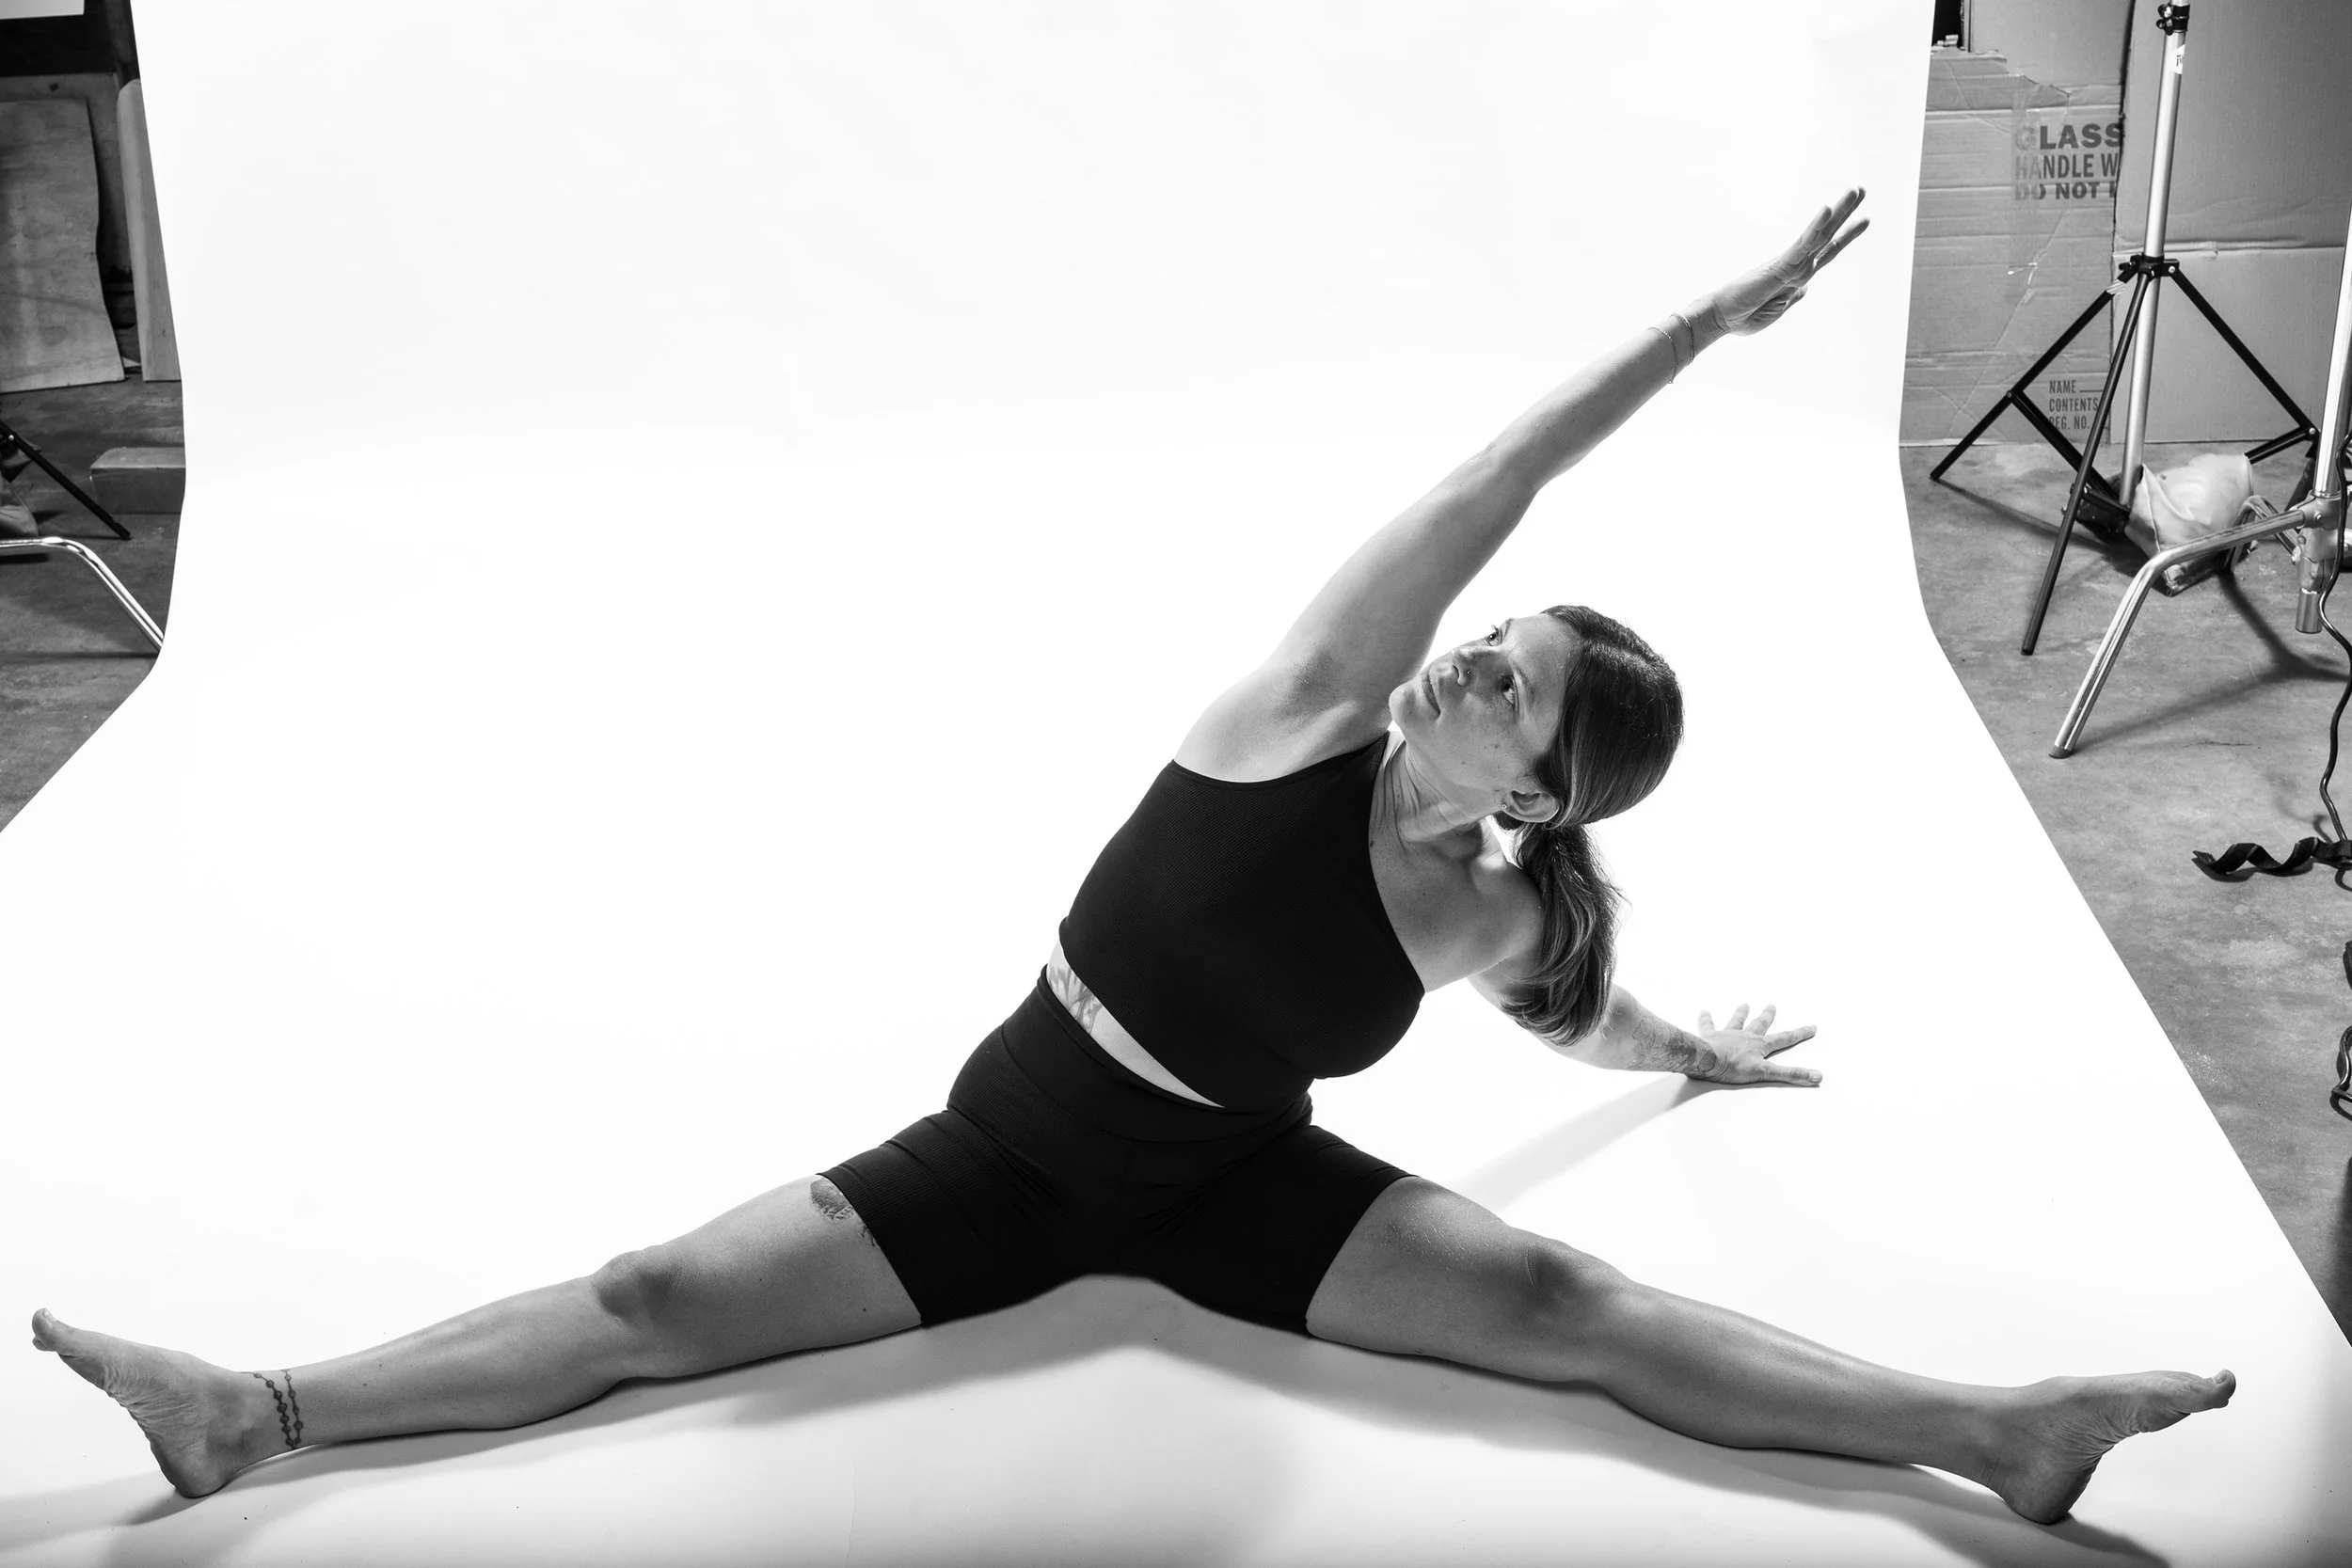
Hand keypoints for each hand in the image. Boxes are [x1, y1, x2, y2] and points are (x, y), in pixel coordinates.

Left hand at [1690, 1002, 1819, 1086]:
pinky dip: (1706, 1018)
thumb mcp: (1767, 1073)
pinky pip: (1707, 1025)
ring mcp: (1727, 1035)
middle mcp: (1745, 1037)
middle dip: (1767, 1016)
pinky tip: (1704, 1011)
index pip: (1784, 1039)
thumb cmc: (1735, 1067)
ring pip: (1736, 1022)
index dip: (1799, 1034)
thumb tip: (1817, 1076)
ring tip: (1744, 1004)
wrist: (1709, 1060)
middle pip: (1759, 1025)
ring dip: (1740, 1014)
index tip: (1811, 1026)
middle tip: (1771, 1006)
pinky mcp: (1710, 1036)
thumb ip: (1791, 1074)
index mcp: (1759, 1045)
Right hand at [1704, 188, 1867, 336]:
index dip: (1846, 236)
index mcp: (1797, 277)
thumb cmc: (1741, 317)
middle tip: (1861, 189)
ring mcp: (1790, 264)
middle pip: (1827, 236)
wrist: (1719, 319)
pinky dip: (1816, 228)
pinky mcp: (1781, 267)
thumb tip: (1806, 286)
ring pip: (1820, 234)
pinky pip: (1803, 245)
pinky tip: (1828, 210)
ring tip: (1856, 190)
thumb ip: (1793, 296)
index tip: (1864, 220)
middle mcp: (1796, 266)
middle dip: (1846, 213)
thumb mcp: (1776, 310)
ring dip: (1839, 211)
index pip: (1827, 252)